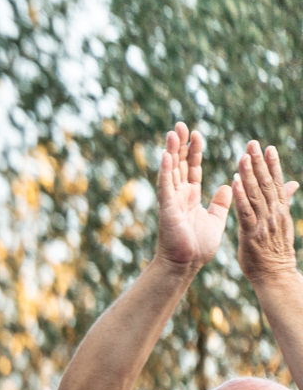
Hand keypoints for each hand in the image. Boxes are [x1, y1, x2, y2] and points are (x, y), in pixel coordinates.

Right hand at [154, 122, 231, 270]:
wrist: (186, 264)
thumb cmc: (198, 247)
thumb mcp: (216, 219)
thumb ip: (220, 202)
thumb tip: (225, 186)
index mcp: (191, 197)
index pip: (192, 168)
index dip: (194, 151)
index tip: (197, 134)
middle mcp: (179, 195)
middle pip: (179, 164)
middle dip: (180, 144)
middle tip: (180, 125)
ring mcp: (172, 200)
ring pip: (171, 170)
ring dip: (171, 151)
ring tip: (173, 132)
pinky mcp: (167, 208)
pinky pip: (165, 185)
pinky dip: (165, 170)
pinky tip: (165, 155)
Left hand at [233, 140, 299, 282]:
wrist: (275, 275)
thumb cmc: (274, 251)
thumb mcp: (281, 223)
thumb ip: (283, 202)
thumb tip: (292, 183)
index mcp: (279, 210)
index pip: (276, 183)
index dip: (272, 164)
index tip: (267, 147)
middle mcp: (274, 213)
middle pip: (267, 184)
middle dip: (259, 163)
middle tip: (252, 143)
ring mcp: (263, 223)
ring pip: (256, 195)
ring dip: (249, 175)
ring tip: (243, 157)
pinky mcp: (251, 233)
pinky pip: (245, 212)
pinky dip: (240, 197)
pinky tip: (234, 183)